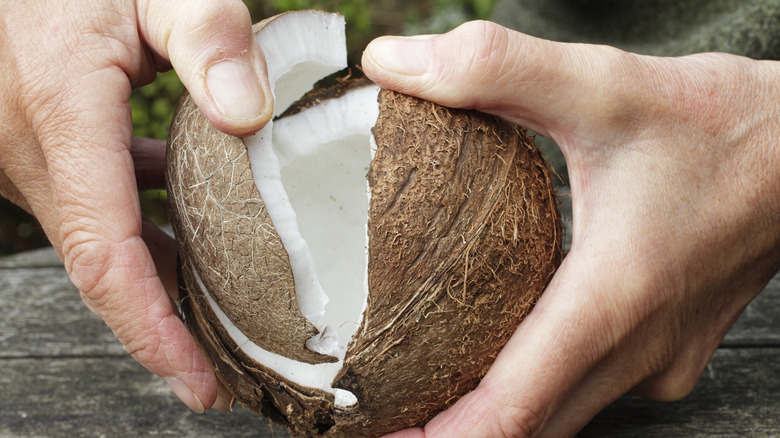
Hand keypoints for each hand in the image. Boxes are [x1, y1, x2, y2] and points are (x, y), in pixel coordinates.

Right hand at [0, 0, 272, 411]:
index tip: (200, 384)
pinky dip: (149, 238)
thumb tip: (250, 115)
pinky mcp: (41, 151)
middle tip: (234, 375)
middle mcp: (32, 153)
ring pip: (104, 248)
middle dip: (168, 332)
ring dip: (162, 288)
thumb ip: (208, 36)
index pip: (104, 255)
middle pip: (107, 271)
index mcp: (61, 115)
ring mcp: (29, 157)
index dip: (152, 331)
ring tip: (228, 317)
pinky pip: (98, 214)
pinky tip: (199, 235)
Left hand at [363, 21, 779, 436]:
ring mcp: (655, 363)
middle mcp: (637, 352)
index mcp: (613, 299)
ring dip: (484, 413)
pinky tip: (490, 349)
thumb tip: (391, 63)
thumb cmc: (721, 123)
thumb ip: (492, 69)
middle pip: (522, 428)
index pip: (510, 411)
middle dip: (444, 430)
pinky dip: (529, 386)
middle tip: (375, 405)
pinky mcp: (663, 356)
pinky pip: (581, 392)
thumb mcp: (602, 83)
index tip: (377, 434)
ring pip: (553, 417)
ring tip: (417, 382)